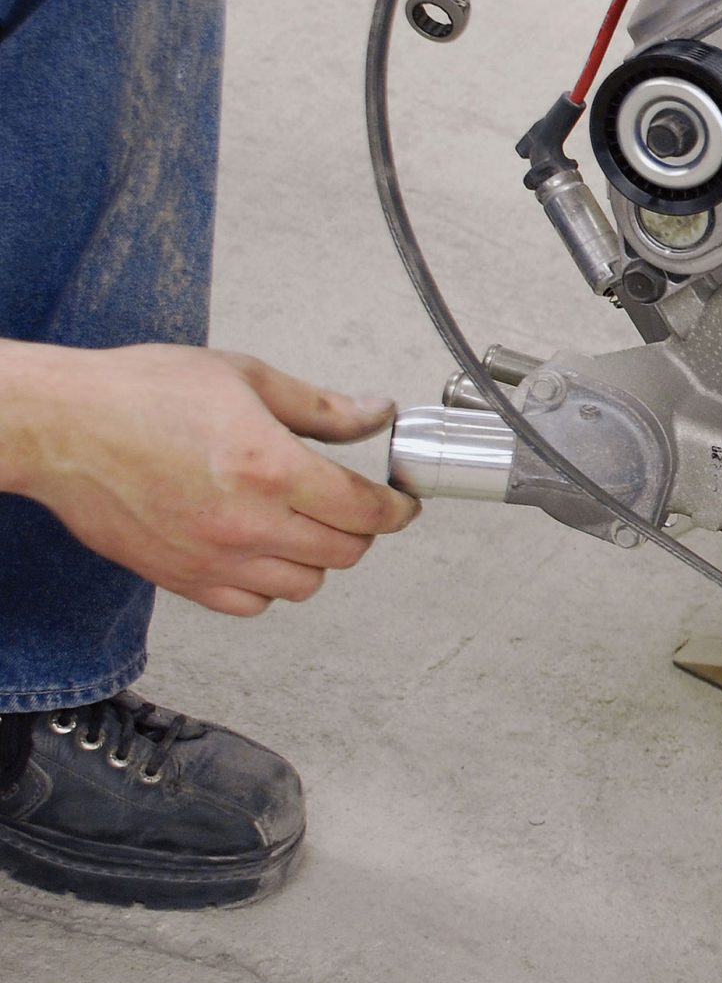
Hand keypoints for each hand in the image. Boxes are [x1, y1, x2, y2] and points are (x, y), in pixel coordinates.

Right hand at [0, 343, 420, 616]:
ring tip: (306, 525)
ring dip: (317, 558)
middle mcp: (247, 523)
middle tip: (354, 507)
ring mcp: (212, 558)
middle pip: (345, 553)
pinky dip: (268, 585)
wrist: (60, 426)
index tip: (401, 502)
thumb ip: (320, 406)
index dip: (397, 508)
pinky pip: (250, 604)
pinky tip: (262, 551)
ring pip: (304, 585)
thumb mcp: (245, 378)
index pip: (366, 510)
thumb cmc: (138, 394)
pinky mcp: (180, 578)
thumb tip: (375, 413)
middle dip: (362, 530)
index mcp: (270, 468)